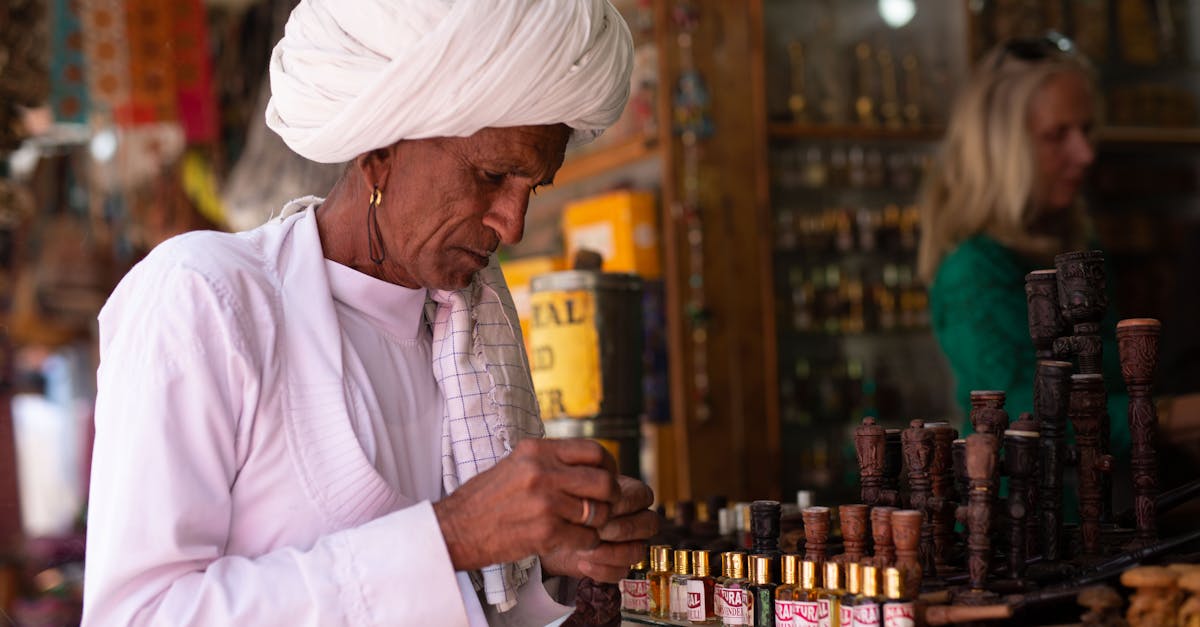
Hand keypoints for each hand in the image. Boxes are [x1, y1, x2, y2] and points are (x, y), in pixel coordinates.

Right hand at [433, 438, 619, 571]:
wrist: (456, 528)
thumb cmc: (487, 498)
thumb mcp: (516, 463)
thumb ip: (550, 460)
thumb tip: (588, 462)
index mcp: (537, 450)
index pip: (594, 451)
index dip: (610, 466)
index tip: (609, 477)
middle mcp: (542, 472)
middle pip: (604, 482)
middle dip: (611, 497)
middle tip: (607, 506)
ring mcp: (545, 503)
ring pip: (598, 513)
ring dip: (598, 523)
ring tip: (585, 526)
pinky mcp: (545, 532)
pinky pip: (586, 538)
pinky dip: (586, 543)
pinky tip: (573, 541)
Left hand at [541, 474, 657, 581]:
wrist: (553, 531)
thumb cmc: (570, 505)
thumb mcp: (579, 492)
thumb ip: (593, 489)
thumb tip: (603, 488)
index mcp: (633, 495)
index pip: (644, 496)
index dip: (625, 503)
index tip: (603, 507)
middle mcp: (638, 520)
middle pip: (648, 525)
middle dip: (619, 529)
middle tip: (595, 530)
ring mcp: (633, 544)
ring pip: (637, 552)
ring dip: (609, 553)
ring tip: (584, 549)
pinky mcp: (620, 566)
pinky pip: (621, 572)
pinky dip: (601, 570)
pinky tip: (582, 563)